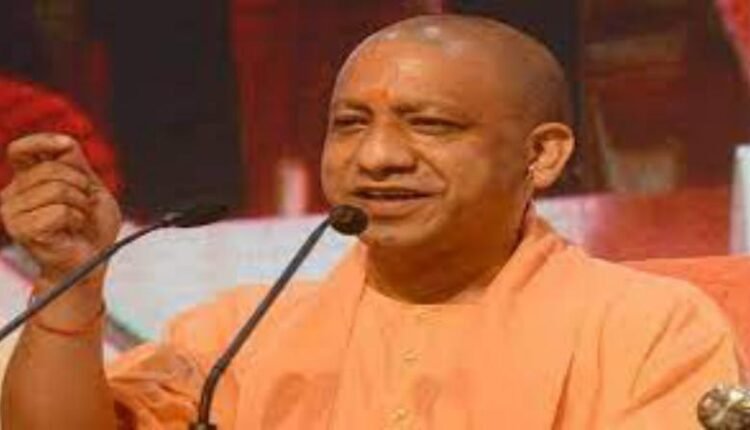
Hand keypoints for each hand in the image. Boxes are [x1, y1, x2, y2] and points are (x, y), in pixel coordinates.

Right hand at [0, 133, 121, 288]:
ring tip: (78, 219)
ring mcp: (13, 212)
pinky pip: (61, 211)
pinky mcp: (22, 229)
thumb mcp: (89, 186)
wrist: (93, 260)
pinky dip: (77, 219)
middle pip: (52, 167)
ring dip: (81, 204)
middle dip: (81, 184)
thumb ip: (75, 163)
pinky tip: (72, 230)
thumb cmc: (91, 226)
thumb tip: (64, 141)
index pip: (21, 150)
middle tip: (83, 205)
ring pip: (58, 189)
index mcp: (26, 181)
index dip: (42, 141)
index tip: (66, 145)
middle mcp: (13, 194)